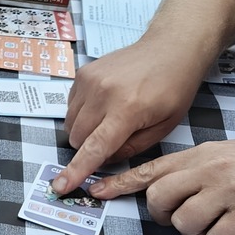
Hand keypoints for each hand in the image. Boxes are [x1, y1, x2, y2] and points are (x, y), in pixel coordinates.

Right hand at [51, 39, 204, 194]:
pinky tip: (103, 106)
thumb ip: (132, 149)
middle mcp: (103, 93)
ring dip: (84, 132)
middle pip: (77, 138)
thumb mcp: (164, 127)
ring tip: (109, 120)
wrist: (170, 49)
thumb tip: (104, 161)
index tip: (61, 185)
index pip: (95, 147)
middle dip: (88, 149)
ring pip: (70, 124)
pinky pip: (70, 107)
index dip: (77, 170)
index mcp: (128, 109)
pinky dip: (82, 115)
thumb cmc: (173, 89)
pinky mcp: (83, 73)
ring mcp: (89, 80)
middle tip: (113, 140)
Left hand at [88, 139, 234, 234]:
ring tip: (218, 224)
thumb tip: (160, 189)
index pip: (151, 169)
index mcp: (202, 155)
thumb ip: (194, 170)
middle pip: (158, 198)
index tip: (94, 191)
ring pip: (184, 223)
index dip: (119, 183)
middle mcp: (211, 170)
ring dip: (196, 233)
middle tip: (182, 218)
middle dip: (164, 216)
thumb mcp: (226, 157)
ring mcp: (229, 191)